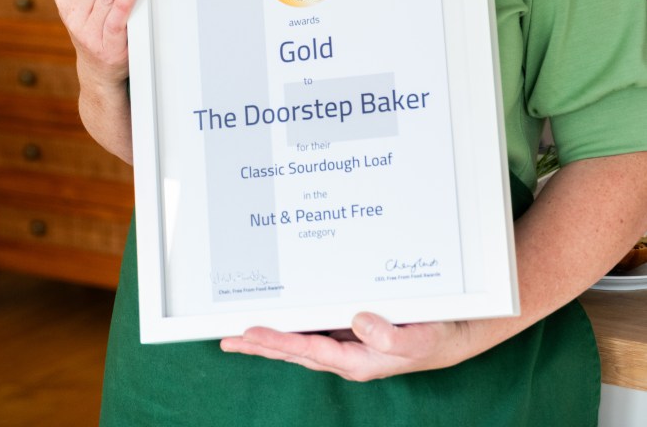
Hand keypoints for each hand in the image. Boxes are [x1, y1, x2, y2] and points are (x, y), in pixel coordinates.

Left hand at [220, 314, 473, 380]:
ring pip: (302, 341)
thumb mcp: (417, 339)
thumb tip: (357, 320)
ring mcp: (348, 345)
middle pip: (295, 350)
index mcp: (356, 360)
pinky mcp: (353, 332)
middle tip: (227, 338)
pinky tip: (283, 320)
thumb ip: (388, 334)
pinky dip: (295, 325)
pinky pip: (316, 329)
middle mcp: (346, 355)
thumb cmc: (434, 338)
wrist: (452, 335)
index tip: (249, 331)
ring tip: (241, 333)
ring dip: (272, 337)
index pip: (307, 350)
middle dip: (261, 344)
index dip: (277, 340)